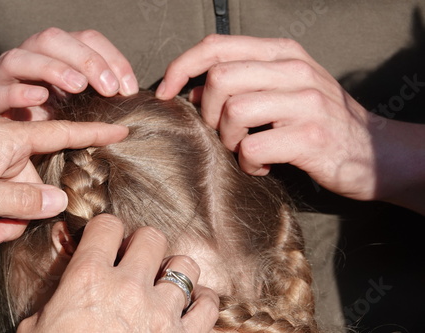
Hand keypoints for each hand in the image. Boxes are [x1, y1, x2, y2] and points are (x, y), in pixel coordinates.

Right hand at [0, 28, 138, 119]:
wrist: (12, 149)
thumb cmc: (54, 125)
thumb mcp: (83, 107)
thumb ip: (101, 96)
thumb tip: (131, 96)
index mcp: (56, 55)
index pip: (86, 39)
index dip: (111, 58)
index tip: (129, 89)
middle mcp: (29, 58)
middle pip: (53, 39)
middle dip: (85, 59)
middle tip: (109, 89)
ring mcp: (4, 78)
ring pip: (21, 58)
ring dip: (52, 68)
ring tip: (78, 86)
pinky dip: (18, 92)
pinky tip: (40, 97)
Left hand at [0, 117, 127, 247]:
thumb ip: (22, 200)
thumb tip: (60, 201)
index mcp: (7, 138)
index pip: (61, 133)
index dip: (94, 133)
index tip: (121, 130)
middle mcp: (2, 144)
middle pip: (36, 180)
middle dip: (23, 211)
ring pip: (18, 193)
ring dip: (3, 219)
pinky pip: (0, 194)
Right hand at [17, 214, 219, 332]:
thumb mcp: (38, 328)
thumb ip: (57, 299)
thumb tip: (66, 289)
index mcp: (89, 279)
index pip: (107, 226)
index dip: (106, 229)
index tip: (107, 240)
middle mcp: (129, 288)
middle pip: (152, 237)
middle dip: (144, 245)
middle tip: (137, 260)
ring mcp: (160, 312)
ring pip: (185, 266)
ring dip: (176, 271)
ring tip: (166, 282)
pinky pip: (207, 306)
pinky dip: (203, 302)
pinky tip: (193, 304)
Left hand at [156, 34, 382, 200]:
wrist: (377, 151)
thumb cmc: (322, 120)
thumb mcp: (285, 89)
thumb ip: (243, 83)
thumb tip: (194, 90)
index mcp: (283, 53)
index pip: (217, 45)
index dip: (181, 66)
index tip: (166, 91)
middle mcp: (294, 70)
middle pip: (219, 79)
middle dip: (208, 112)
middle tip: (224, 132)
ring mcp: (305, 102)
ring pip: (234, 112)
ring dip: (228, 139)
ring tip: (246, 150)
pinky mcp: (310, 137)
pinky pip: (253, 148)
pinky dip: (248, 164)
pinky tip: (261, 167)